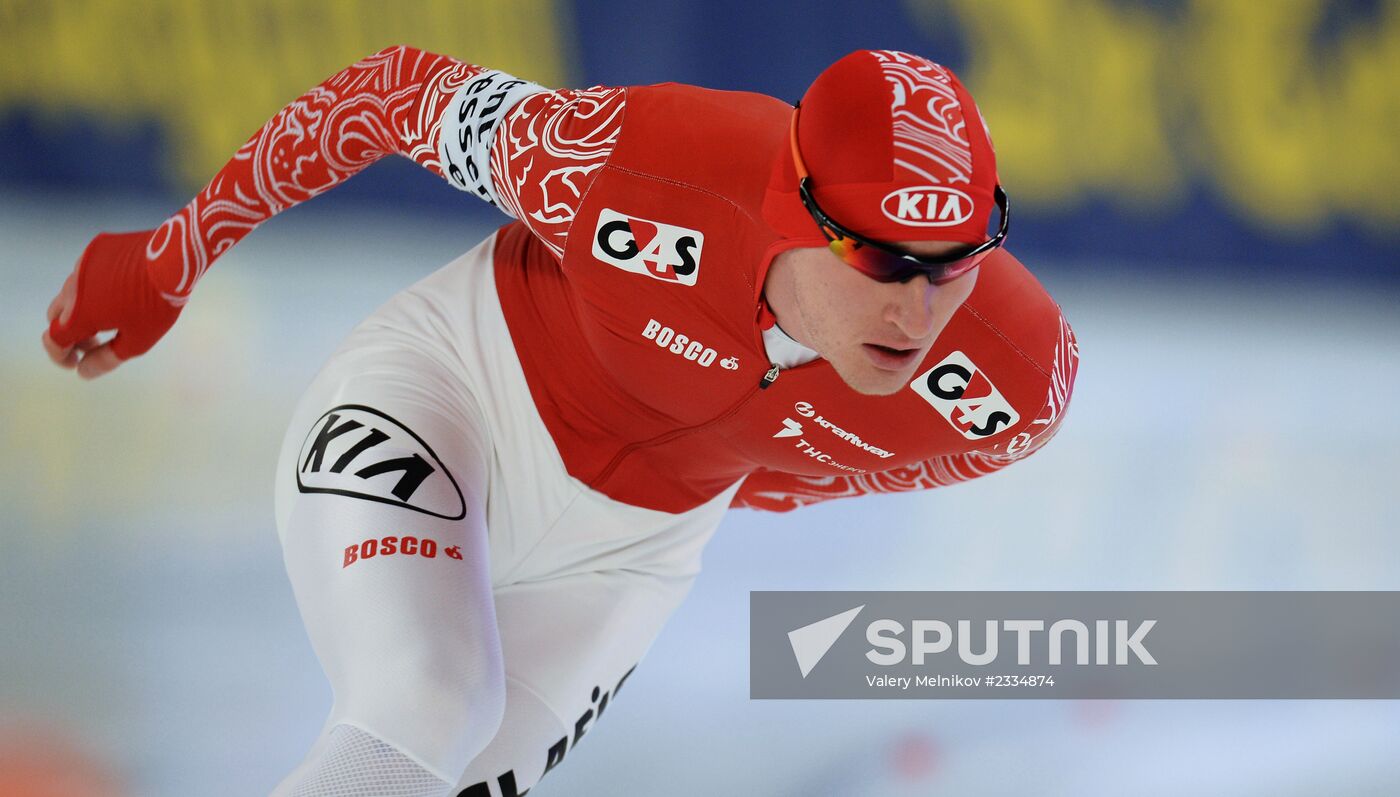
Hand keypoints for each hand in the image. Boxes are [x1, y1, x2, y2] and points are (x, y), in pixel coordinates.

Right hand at [42, 230, 182, 378]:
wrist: (174, 257)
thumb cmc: (156, 304)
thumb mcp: (137, 340)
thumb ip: (106, 358)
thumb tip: (83, 372)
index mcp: (79, 313)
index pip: (54, 340)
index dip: (60, 356)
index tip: (75, 363)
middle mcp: (73, 288)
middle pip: (57, 318)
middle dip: (72, 334)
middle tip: (96, 342)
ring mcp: (82, 265)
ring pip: (71, 294)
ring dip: (82, 310)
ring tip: (112, 317)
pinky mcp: (95, 249)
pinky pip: (86, 273)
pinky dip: (94, 287)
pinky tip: (121, 290)